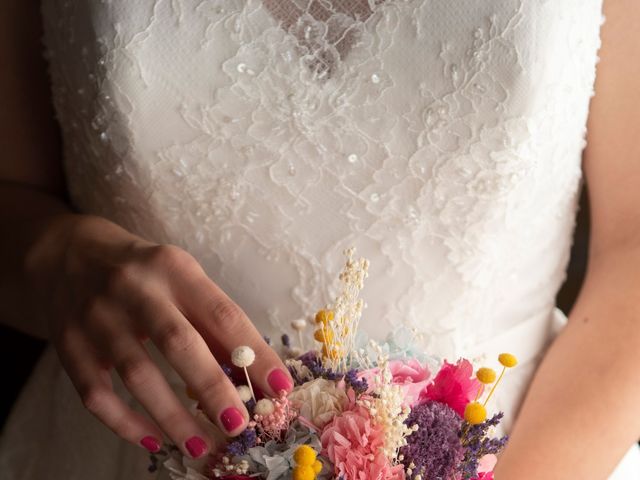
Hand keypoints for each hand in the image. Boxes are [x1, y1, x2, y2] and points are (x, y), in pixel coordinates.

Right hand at [27, 215, 292, 457]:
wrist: (68, 254)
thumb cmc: (142, 271)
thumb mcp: (181, 279)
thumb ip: (210, 321)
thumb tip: (252, 373)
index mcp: (174, 268)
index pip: (223, 315)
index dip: (254, 353)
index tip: (280, 388)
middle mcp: (135, 289)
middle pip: (178, 343)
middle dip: (212, 388)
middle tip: (238, 426)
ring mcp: (96, 317)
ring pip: (137, 374)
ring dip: (172, 416)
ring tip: (200, 446)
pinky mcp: (68, 344)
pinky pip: (95, 392)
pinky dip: (124, 422)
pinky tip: (152, 440)